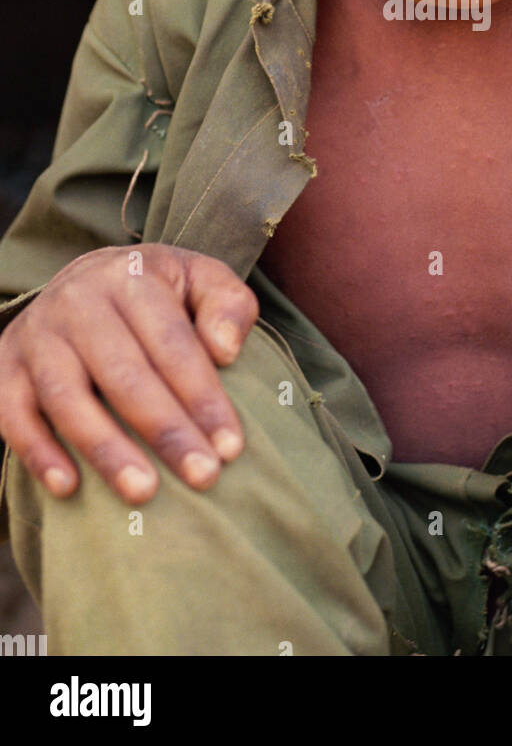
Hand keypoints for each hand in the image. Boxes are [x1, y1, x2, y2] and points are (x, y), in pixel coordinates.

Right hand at [0, 244, 257, 502]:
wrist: (85, 280)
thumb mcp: (201, 279)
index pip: (172, 343)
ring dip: (107, 450)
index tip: (231, 446)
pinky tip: (69, 487)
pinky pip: (14, 414)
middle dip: (166, 430)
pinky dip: (38, 452)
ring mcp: (37, 335)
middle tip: (203, 476)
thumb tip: (225, 350)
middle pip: (124, 374)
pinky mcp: (6, 367)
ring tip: (144, 492)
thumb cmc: (158, 293)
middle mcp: (77, 301)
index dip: (203, 396)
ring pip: (68, 398)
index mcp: (131, 277)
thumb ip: (228, 305)